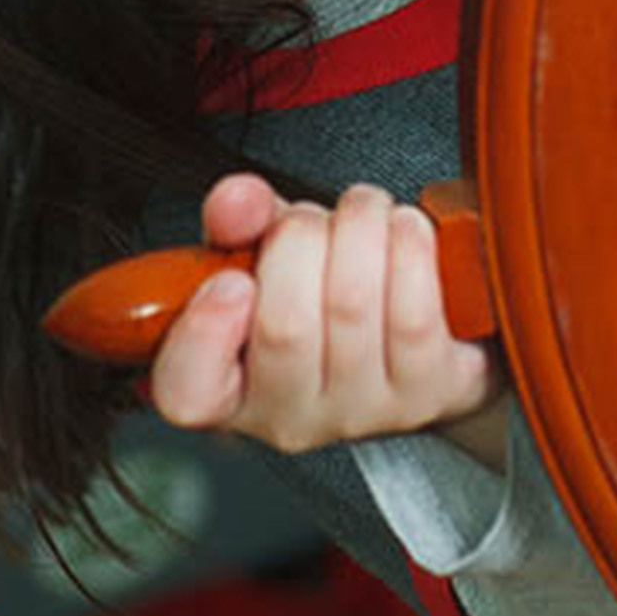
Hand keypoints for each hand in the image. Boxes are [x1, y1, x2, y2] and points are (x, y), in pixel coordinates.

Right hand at [149, 173, 501, 454]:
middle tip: (314, 219)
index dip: (204, 331)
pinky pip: (414, 313)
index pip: (188, 391)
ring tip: (363, 211)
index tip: (231, 279)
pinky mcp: (428, 395)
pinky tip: (404, 231)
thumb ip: (236, 223)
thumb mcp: (264, 255)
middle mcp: (292, 414)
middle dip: (301, 237)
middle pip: (285, 325)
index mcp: (228, 388)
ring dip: (361, 228)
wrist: (422, 344)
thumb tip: (237, 201)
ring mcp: (363, 411)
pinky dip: (409, 247)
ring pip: (353, 305)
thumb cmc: (325, 299)